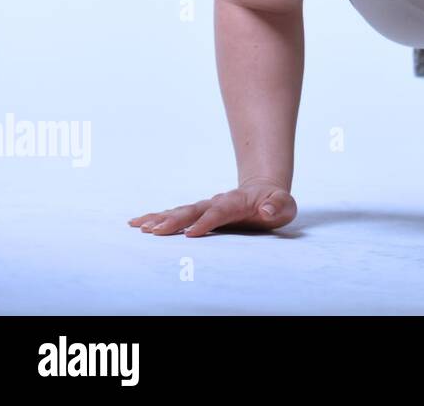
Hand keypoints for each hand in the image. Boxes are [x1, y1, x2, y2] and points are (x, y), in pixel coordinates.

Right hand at [127, 181, 296, 236]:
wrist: (264, 191)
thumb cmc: (275, 203)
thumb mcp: (285, 205)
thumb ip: (279, 206)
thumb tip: (268, 210)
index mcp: (237, 201)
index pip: (220, 211)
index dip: (207, 221)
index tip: (192, 233)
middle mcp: (217, 202)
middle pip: (194, 210)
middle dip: (175, 220)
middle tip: (155, 231)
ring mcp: (206, 206)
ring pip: (181, 211)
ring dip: (161, 218)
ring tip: (140, 226)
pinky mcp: (198, 212)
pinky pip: (175, 214)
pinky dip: (157, 217)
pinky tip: (138, 223)